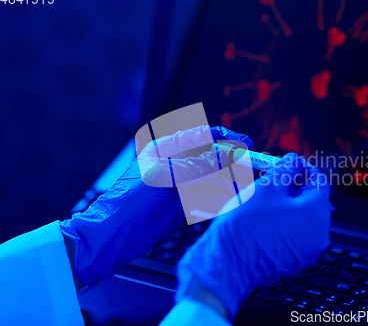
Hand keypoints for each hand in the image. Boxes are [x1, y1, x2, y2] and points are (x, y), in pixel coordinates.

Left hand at [60, 125, 253, 287]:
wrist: (112, 235)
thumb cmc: (127, 201)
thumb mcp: (163, 177)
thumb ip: (195, 166)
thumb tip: (223, 155)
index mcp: (164, 150)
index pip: (200, 137)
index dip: (224, 138)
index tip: (245, 142)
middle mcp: (174, 166)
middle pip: (209, 159)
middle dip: (230, 163)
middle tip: (250, 166)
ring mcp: (179, 187)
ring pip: (211, 180)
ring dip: (228, 182)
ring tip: (245, 184)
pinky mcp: (181, 207)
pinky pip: (205, 200)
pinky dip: (218, 200)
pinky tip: (230, 200)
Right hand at [175, 153, 333, 319]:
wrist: (227, 265)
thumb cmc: (246, 227)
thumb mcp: (267, 187)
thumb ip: (285, 170)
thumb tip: (293, 162)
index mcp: (317, 213)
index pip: (319, 181)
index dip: (302, 168)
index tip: (288, 164)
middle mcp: (318, 235)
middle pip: (311, 201)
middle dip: (293, 186)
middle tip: (272, 178)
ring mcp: (306, 251)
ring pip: (300, 219)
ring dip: (285, 205)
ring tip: (262, 198)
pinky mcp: (292, 262)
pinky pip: (291, 235)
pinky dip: (280, 223)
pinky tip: (261, 218)